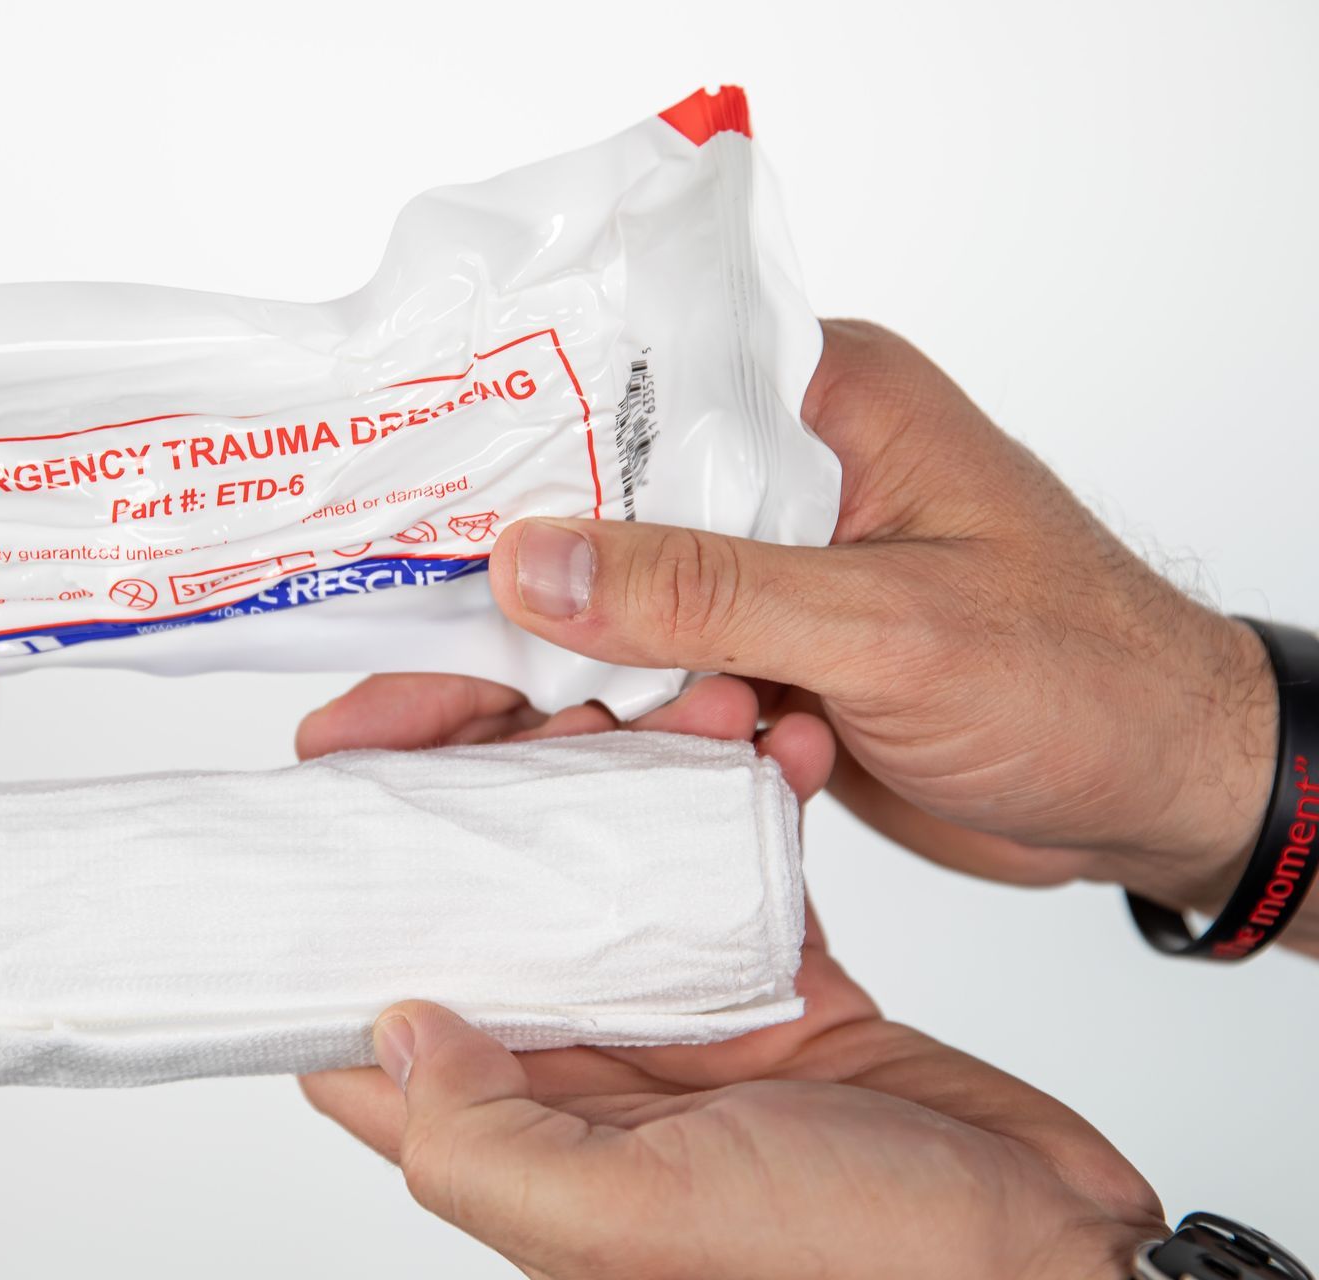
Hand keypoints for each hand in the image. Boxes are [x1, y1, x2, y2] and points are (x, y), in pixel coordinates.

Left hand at [297, 684, 1166, 1278]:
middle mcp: (585, 1074)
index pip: (366, 1011)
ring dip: (634, 766)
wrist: (1050, 1262)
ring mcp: (683, 1021)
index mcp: (523, 1132)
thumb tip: (389, 1027)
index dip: (346, 894)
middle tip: (540, 704)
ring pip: (608, 860)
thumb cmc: (857, 1270)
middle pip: (486, 903)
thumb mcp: (634, 1219)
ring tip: (691, 703)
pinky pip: (735, 859)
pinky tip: (777, 736)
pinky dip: (748, 790)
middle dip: (497, 784)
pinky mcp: (779, 983)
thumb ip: (484, 1139)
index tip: (358, 770)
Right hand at [477, 320, 1280, 928]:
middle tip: (421, 696)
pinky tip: (709, 766)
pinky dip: (666, 739)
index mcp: (825, 404)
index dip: (521, 452)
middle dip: (537, 612)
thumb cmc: (1083, 676)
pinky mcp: (778, 663)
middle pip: (607, 518)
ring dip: (617, 695)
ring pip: (628, 618)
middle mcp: (790, 477)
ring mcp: (779, 575)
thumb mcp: (886, 626)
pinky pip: (671, 689)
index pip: (634, 393)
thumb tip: (527, 562)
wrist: (1162, 796)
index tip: (415, 517)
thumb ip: (704, 591)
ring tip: (652, 740)